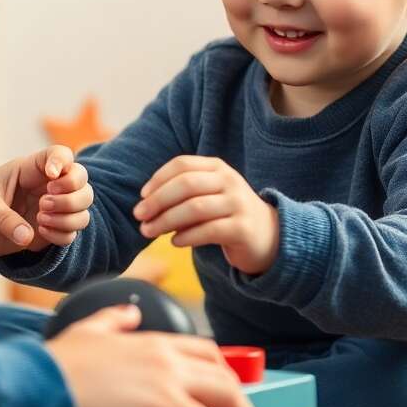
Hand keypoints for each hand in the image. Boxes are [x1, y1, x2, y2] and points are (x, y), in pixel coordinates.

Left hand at [0, 145, 93, 264]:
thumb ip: (3, 218)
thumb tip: (28, 236)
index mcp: (29, 169)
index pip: (61, 155)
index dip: (64, 162)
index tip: (52, 177)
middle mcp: (44, 187)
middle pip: (81, 180)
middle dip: (72, 194)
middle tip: (44, 203)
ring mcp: (48, 210)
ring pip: (82, 208)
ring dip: (70, 215)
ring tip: (41, 220)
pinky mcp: (46, 233)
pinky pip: (71, 233)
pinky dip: (63, 234)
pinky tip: (41, 234)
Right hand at [46, 305, 260, 406]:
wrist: (41, 384)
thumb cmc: (57, 366)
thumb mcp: (87, 332)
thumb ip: (113, 320)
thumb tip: (131, 312)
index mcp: (151, 339)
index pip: (205, 350)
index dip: (222, 374)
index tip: (226, 398)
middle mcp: (167, 356)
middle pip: (225, 376)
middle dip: (241, 404)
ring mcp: (169, 379)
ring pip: (229, 398)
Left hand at [133, 156, 279, 274]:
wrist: (267, 236)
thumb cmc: (226, 214)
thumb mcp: (208, 194)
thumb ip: (182, 193)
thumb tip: (145, 202)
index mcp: (217, 168)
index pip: (182, 164)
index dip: (158, 179)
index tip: (141, 196)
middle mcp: (229, 181)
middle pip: (186, 185)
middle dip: (158, 200)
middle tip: (139, 215)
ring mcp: (238, 204)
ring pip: (195, 208)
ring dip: (166, 220)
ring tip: (149, 231)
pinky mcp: (243, 229)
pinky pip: (209, 230)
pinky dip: (187, 236)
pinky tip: (175, 242)